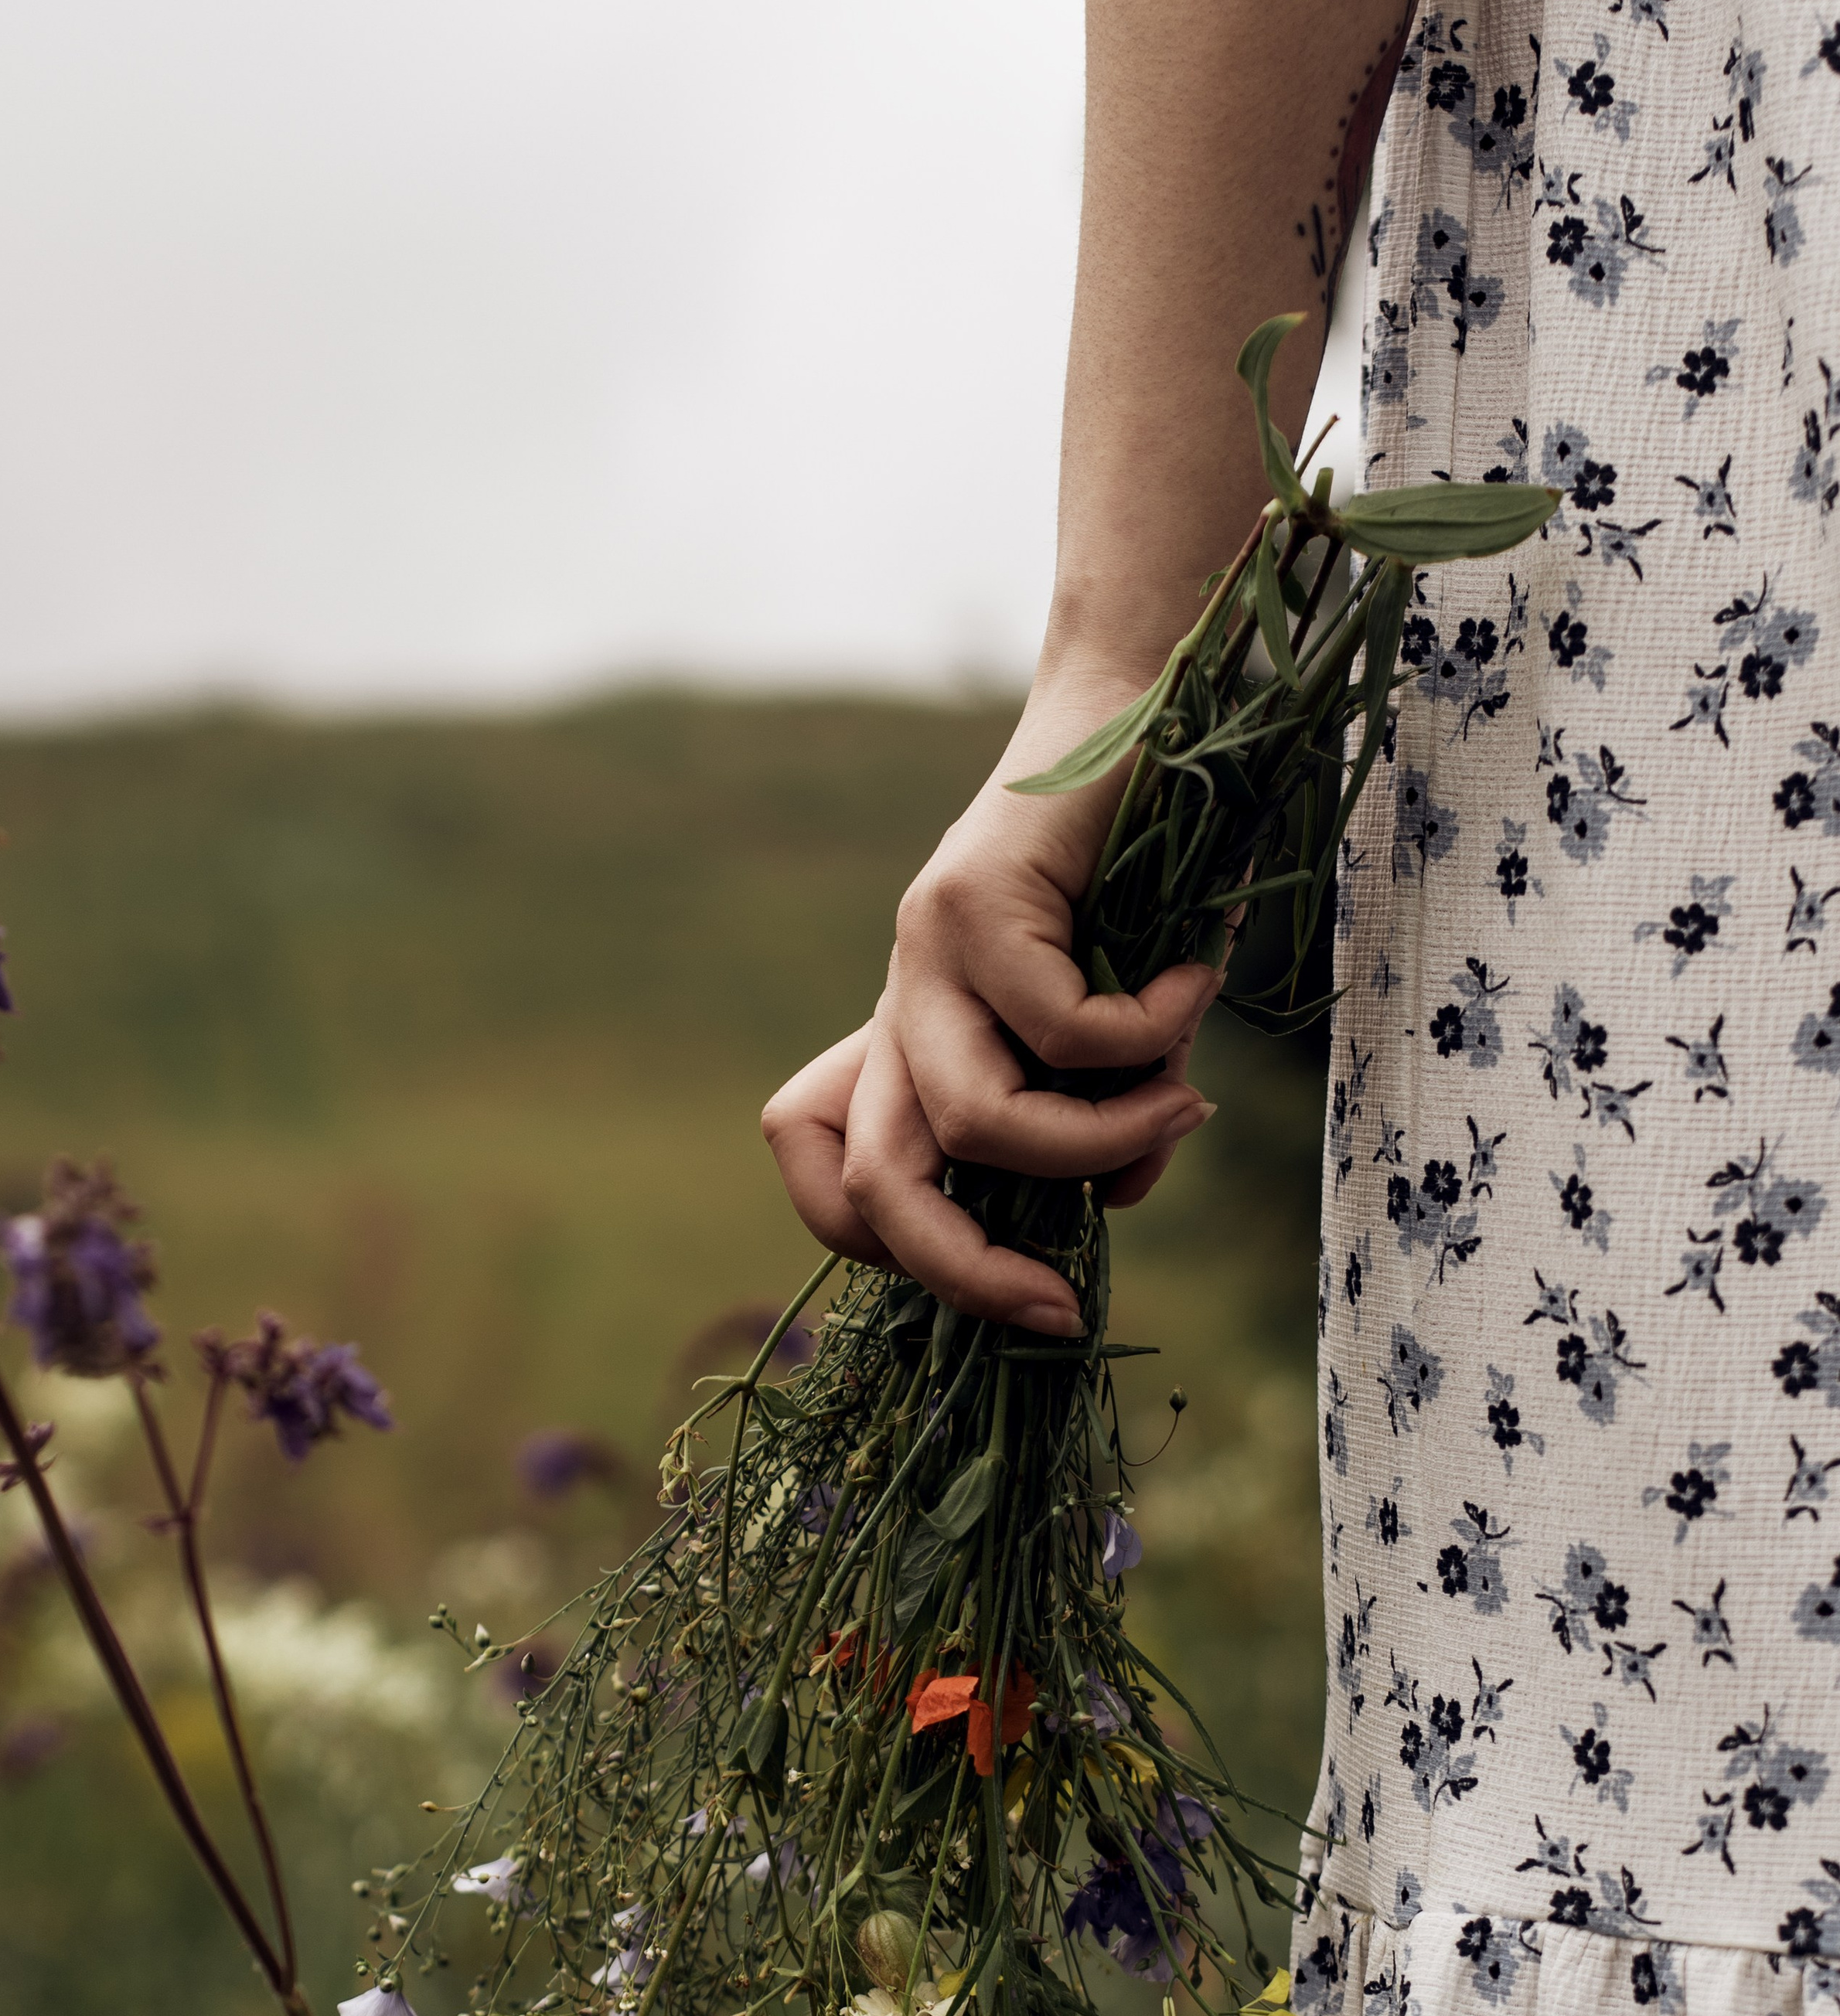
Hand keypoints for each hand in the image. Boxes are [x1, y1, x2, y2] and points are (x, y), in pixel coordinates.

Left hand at [762, 658, 1220, 1332]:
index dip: (887, 1249)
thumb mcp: (1128, 1030)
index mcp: (915, 1039)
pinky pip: (1061, 1031)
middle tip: (1059, 1310)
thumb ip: (1107, 1120)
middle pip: (869, 1184)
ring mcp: (923, 950)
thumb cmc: (1153, 876)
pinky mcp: (972, 899)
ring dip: (1095, 1144)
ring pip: (978, 1122)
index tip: (1008, 1286)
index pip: (823, 1165)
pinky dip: (1148, 1036)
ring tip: (1180, 1098)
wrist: (1152, 705)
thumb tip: (1113, 1204)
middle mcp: (900, 1001)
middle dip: (960, 1274)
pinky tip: (1192, 979)